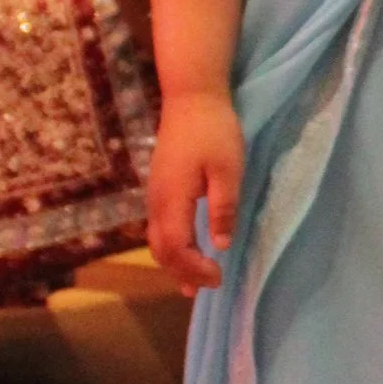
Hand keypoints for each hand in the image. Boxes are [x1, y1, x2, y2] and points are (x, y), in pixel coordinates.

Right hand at [146, 88, 244, 292]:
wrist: (191, 97)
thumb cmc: (214, 130)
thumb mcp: (227, 169)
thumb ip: (223, 208)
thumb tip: (220, 245)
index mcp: (173, 200)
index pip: (177, 249)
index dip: (195, 270)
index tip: (219, 277)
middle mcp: (157, 202)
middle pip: (162, 250)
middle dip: (183, 273)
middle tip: (209, 286)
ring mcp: (155, 194)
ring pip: (157, 240)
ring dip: (175, 264)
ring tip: (193, 284)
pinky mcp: (159, 187)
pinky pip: (159, 228)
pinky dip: (171, 247)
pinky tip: (185, 251)